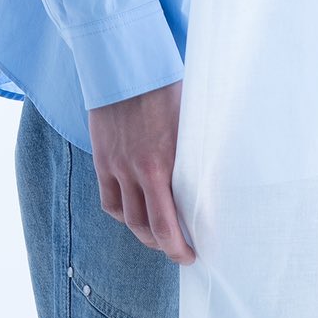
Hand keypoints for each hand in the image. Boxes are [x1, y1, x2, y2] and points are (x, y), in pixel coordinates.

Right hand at [87, 79, 196, 263]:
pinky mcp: (102, 159)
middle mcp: (137, 170)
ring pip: (127, 219)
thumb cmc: (165, 87)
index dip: (179, 246)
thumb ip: (198, 151)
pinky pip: (109, 200)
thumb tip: (215, 175)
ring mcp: (116, 166)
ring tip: (157, 238)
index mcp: (163, 162)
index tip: (191, 254)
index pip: (169, 222)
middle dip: (164, 246)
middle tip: (177, 251)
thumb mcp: (191, 119)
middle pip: (147, 228)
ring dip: (143, 235)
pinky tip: (133, 215)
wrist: (125, 63)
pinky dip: (121, 214)